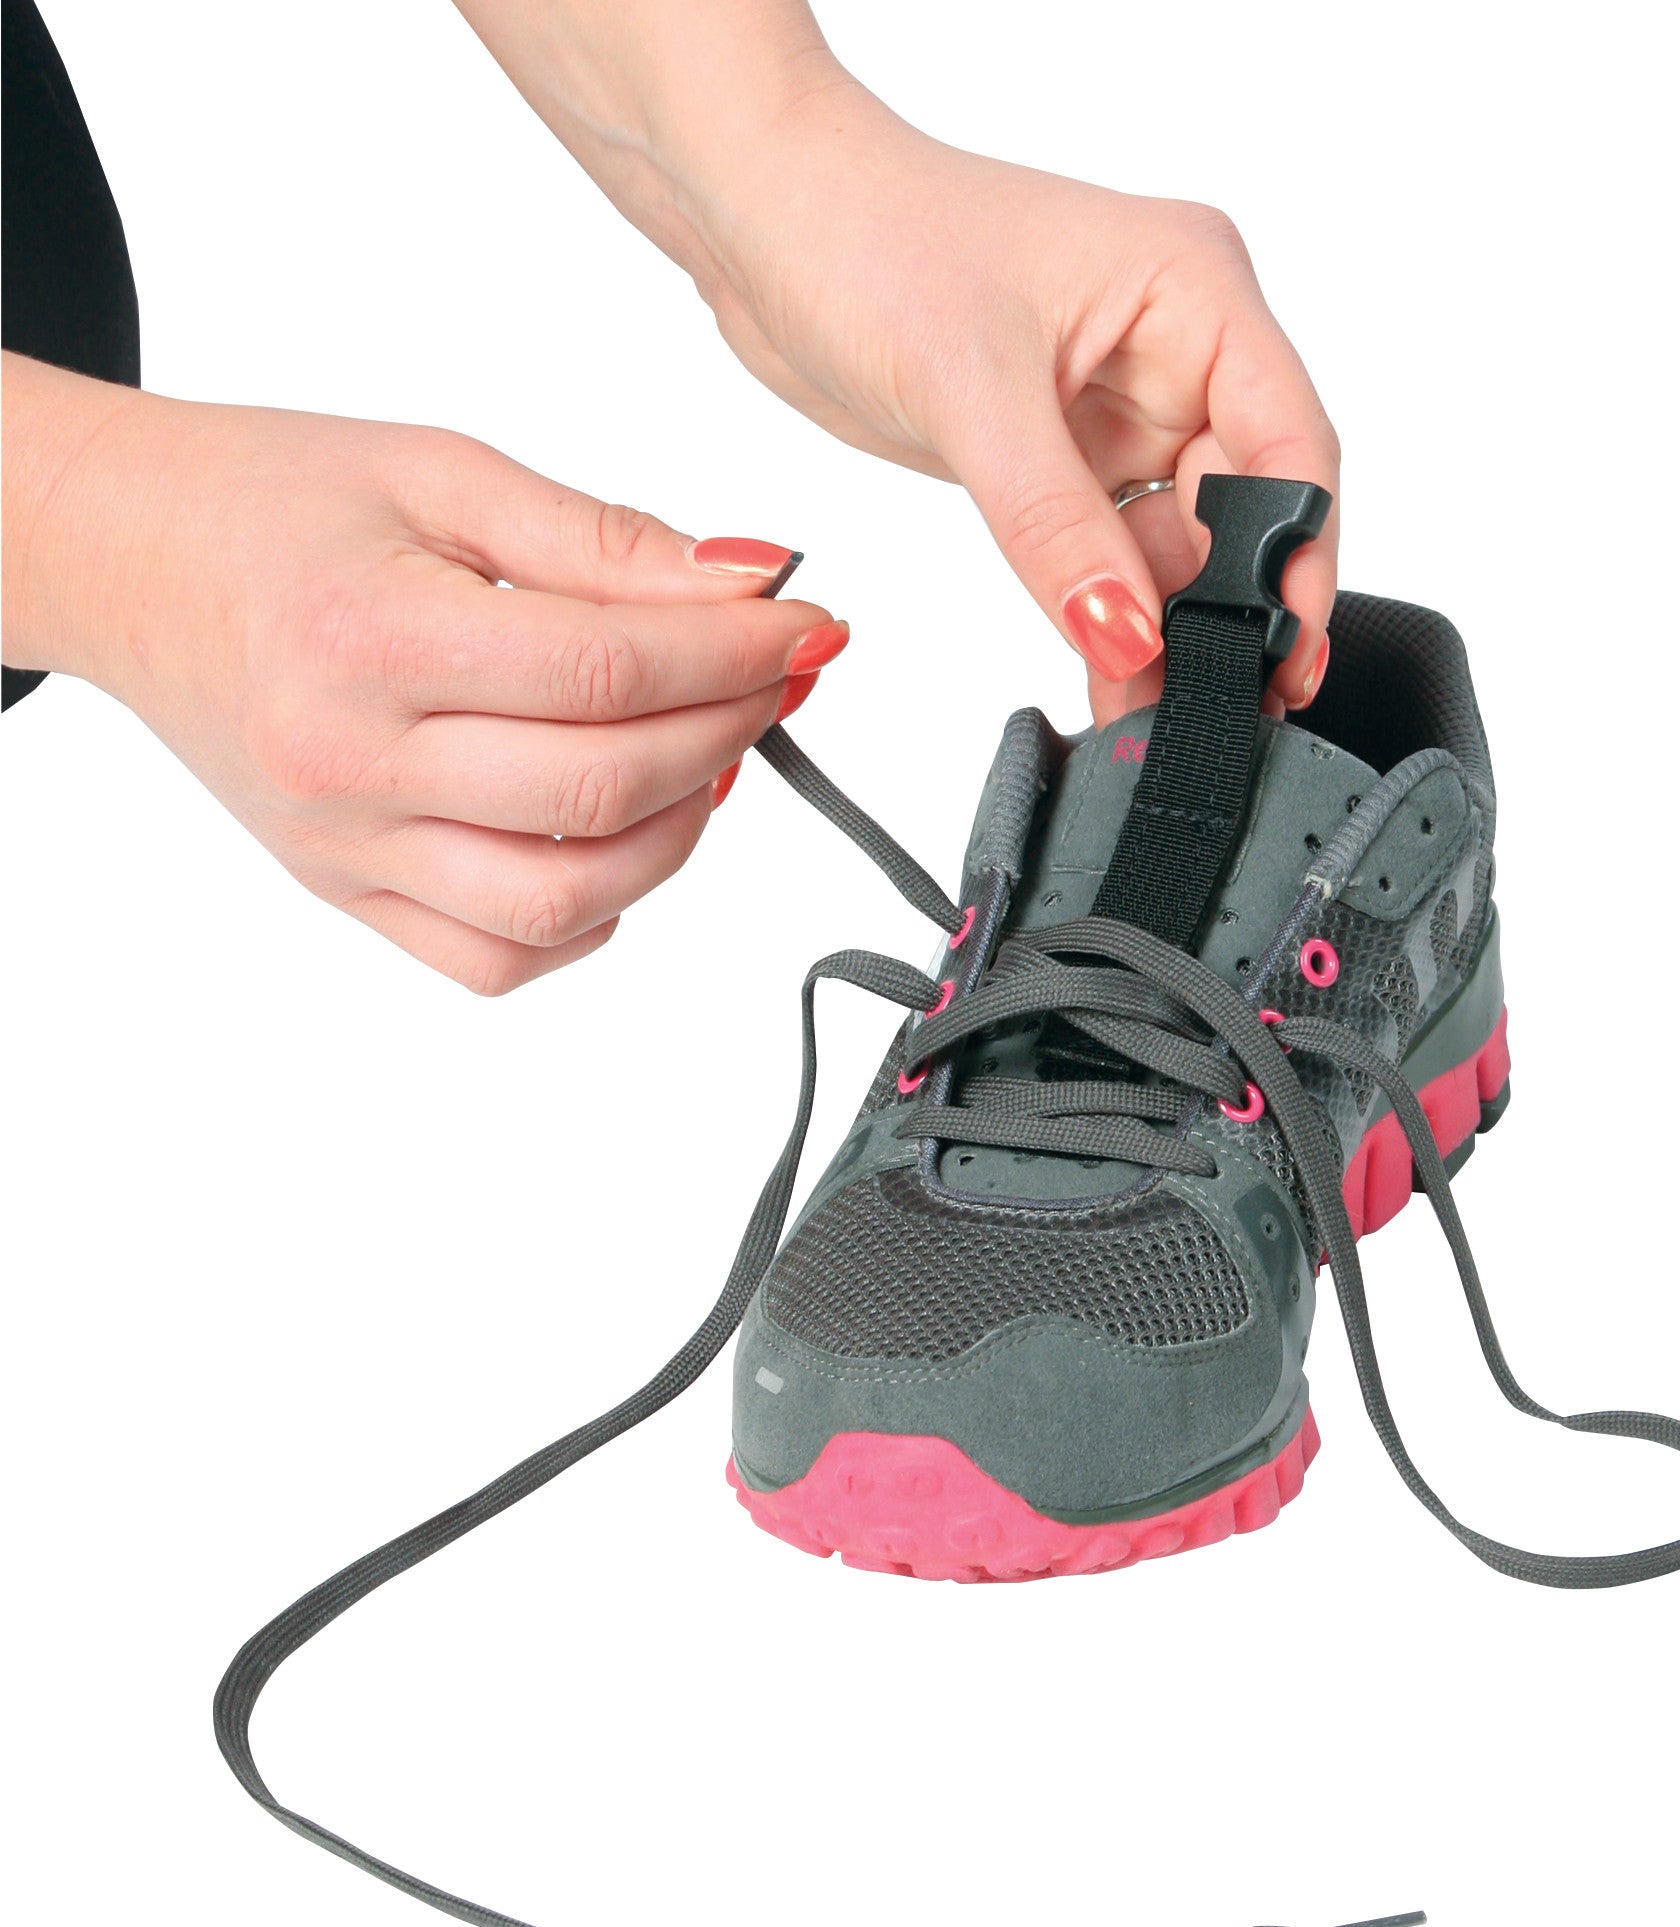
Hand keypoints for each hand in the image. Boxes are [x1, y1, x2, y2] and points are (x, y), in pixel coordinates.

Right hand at [1, 353, 845, 991]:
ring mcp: (347, 849)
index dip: (735, 654)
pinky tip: (614, 836)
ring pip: (566, 900)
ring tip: (703, 754)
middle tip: (773, 680)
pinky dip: (588, 913)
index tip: (806, 627)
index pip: (604, 672)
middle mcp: (351, 764)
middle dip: (730, 732)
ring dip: (678, 835)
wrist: (130, 563)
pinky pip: (498, 956)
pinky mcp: (348, 894)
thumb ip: (601, 539)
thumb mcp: (440, 473)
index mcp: (369, 639)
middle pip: (603, 790)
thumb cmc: (274, 505)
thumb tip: (747, 586)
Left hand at [456, 1, 1338, 724]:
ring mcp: (1122, 403)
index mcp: (1193, 290)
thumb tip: (1125, 635)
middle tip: (1212, 706)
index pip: (1292, 445)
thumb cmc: (865, 230)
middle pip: (1245, 509)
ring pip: (1178, 545)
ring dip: (1165, 629)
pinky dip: (1110, 615)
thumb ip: (1057, 529)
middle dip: (1229, 612)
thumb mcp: (972, 391)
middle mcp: (1174, 347)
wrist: (760, 217)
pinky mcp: (1065, 453)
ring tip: (1150, 712)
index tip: (1285, 654)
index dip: (1300, 558)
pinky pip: (1113, 553)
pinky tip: (1112, 675)